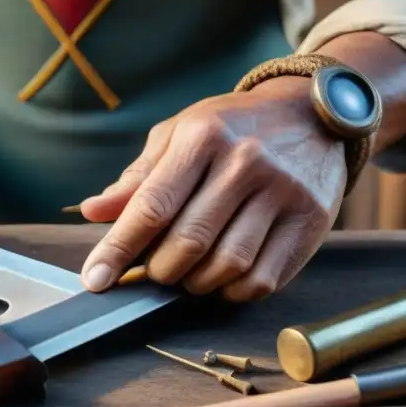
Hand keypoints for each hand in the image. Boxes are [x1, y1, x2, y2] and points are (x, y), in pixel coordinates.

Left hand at [78, 76, 346, 300]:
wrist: (311, 115)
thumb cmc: (232, 128)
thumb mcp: (179, 134)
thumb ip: (138, 177)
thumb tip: (94, 212)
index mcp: (204, 136)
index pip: (153, 205)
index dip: (118, 249)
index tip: (94, 280)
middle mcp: (246, 161)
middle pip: (188, 243)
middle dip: (159, 270)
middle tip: (155, 270)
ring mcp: (284, 192)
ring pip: (227, 266)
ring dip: (196, 283)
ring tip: (189, 272)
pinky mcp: (311, 221)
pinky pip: (264, 279)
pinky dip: (233, 291)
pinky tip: (223, 277)